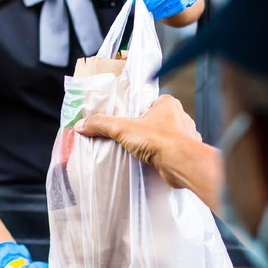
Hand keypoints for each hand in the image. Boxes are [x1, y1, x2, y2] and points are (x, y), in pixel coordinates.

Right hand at [76, 95, 223, 210]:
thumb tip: (83, 124)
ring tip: (138, 151)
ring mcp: (184, 136)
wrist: (182, 164)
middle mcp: (179, 117)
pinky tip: (150, 161)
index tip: (125, 121)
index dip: (136, 112)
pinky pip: (169, 152)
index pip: (148, 103)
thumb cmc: (160, 140)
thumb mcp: (123, 128)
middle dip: (144, 130)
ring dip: (153, 144)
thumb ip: (102, 124)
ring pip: (164, 137)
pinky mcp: (184, 152)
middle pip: (156, 120)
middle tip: (128, 137)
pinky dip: (161, 156)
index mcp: (168, 104)